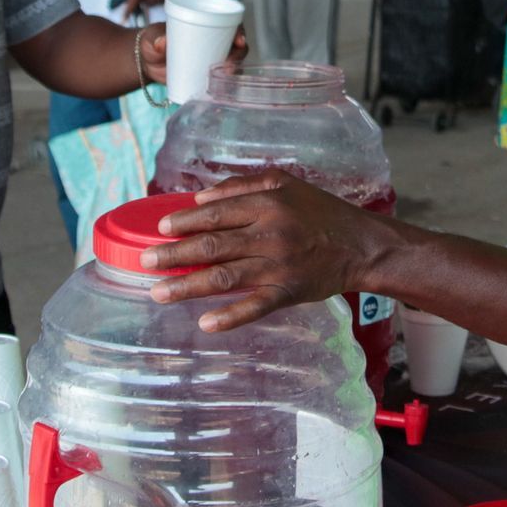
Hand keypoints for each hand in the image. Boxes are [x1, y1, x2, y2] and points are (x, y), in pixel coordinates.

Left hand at [136, 23, 248, 86]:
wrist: (146, 62)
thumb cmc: (152, 42)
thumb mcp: (153, 37)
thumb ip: (156, 38)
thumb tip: (161, 43)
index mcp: (206, 26)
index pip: (231, 25)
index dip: (240, 32)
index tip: (239, 40)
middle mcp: (214, 43)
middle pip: (236, 48)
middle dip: (238, 57)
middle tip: (228, 65)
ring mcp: (212, 60)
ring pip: (231, 65)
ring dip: (233, 73)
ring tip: (222, 80)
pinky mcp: (206, 77)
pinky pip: (220, 82)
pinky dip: (223, 87)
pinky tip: (221, 92)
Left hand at [142, 171, 398, 331]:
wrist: (361, 245)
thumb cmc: (319, 212)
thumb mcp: (285, 183)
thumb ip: (242, 186)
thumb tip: (200, 198)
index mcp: (267, 204)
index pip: (215, 213)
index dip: (184, 221)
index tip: (161, 228)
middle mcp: (270, 234)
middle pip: (212, 246)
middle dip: (174, 254)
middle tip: (145, 262)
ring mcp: (278, 267)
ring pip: (224, 278)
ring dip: (187, 286)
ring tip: (158, 291)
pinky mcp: (288, 293)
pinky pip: (254, 308)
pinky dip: (230, 317)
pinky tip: (205, 323)